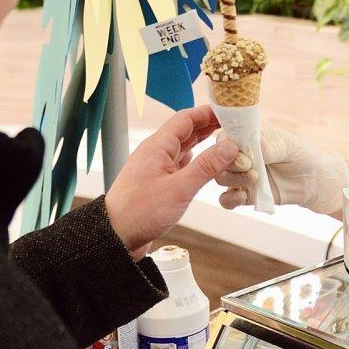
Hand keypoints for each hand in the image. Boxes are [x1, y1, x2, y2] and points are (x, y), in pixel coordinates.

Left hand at [105, 107, 239, 259]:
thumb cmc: (139, 212)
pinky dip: (197, 161)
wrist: (115, 237)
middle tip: (233, 124)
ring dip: (204, 144)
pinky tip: (208, 163)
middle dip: (209, 126)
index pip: (185, 119)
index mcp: (157, 147)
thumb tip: (230, 146)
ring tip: (226, 141)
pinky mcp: (159, 183)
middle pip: (186, 132)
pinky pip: (181, 165)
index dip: (207, 113)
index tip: (228, 111)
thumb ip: (206, 166)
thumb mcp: (178, 189)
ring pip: (184, 148)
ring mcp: (157, 168)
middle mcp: (156, 153)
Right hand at [215, 126, 348, 215]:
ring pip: (221, 178)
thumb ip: (269, 146)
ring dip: (232, 179)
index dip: (225, 144)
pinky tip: (243, 197)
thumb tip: (253, 145)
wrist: (314, 181)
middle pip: (218, 159)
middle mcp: (240, 155)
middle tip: (250, 166)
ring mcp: (241, 176)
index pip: (225, 137)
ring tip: (255, 178)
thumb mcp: (288, 145)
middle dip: (230, 163)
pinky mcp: (246, 194)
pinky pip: (227, 200)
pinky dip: (230, 199)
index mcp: (248, 137)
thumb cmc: (301, 155)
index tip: (239, 150)